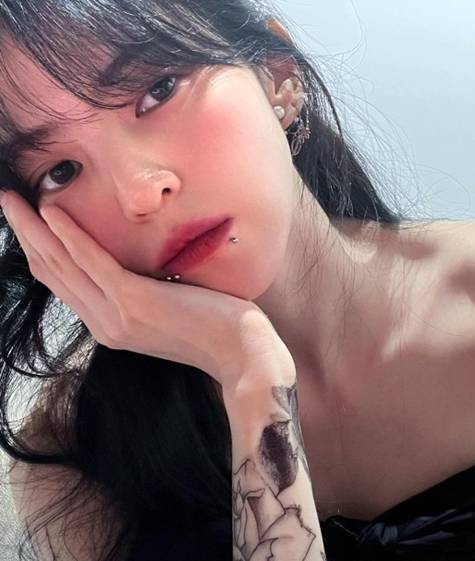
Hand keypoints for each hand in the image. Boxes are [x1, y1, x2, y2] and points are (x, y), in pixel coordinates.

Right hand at [0, 190, 289, 390]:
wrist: (241, 354)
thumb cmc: (214, 328)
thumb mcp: (167, 310)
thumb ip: (141, 294)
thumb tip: (133, 268)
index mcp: (110, 325)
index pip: (63, 284)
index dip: (40, 251)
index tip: (28, 223)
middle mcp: (105, 324)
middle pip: (51, 273)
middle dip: (26, 235)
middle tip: (6, 202)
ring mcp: (117, 316)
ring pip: (62, 265)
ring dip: (34, 229)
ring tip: (11, 200)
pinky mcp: (135, 302)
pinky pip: (93, 262)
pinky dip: (70, 235)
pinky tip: (52, 212)